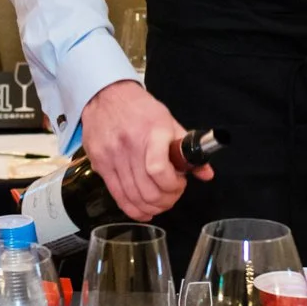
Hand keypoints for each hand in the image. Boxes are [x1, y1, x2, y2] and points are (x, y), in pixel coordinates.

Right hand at [78, 80, 210, 221]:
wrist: (106, 96)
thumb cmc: (140, 108)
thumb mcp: (169, 122)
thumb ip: (187, 148)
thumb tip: (206, 173)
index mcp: (152, 133)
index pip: (158, 171)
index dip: (172, 186)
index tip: (179, 183)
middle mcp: (129, 146)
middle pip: (147, 190)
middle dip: (166, 200)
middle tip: (172, 195)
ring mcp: (112, 157)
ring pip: (133, 197)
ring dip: (151, 207)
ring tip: (159, 202)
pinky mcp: (100, 165)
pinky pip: (117, 196)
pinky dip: (132, 209)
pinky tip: (143, 209)